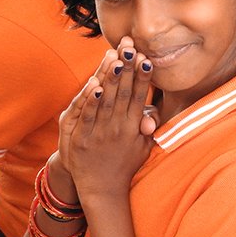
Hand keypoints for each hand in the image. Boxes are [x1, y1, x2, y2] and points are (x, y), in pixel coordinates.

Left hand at [67, 39, 152, 199]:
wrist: (102, 189)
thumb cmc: (124, 163)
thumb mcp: (141, 147)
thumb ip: (147, 127)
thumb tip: (152, 114)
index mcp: (133, 127)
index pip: (139, 96)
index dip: (143, 77)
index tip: (146, 58)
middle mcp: (119, 128)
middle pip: (124, 93)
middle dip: (127, 68)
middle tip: (130, 47)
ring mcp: (100, 133)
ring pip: (107, 100)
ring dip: (111, 78)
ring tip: (116, 58)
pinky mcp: (83, 139)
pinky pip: (87, 116)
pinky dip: (91, 100)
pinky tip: (95, 84)